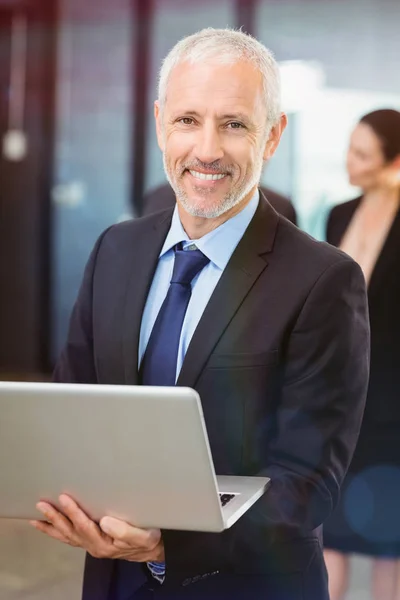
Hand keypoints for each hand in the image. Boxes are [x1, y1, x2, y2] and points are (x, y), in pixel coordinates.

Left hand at [30, 494, 164, 561]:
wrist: (150, 550)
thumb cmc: (147, 539)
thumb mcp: (143, 535)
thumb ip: (125, 530)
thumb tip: (105, 521)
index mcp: (104, 543)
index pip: (85, 526)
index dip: (74, 512)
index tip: (64, 498)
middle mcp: (93, 546)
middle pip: (71, 531)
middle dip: (56, 517)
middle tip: (42, 504)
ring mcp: (90, 545)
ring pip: (67, 535)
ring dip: (51, 525)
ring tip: (36, 516)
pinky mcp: (90, 541)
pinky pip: (69, 537)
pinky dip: (56, 531)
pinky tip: (46, 524)